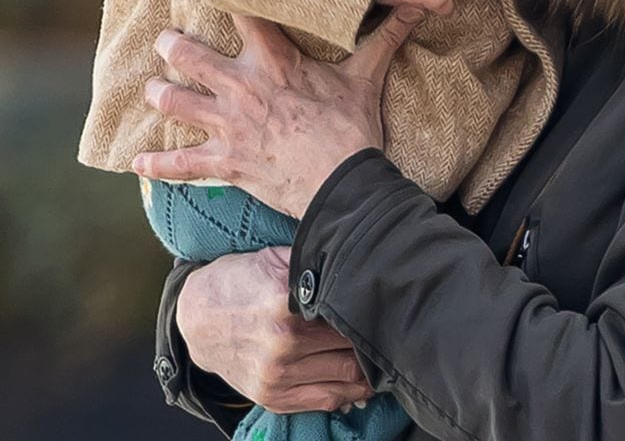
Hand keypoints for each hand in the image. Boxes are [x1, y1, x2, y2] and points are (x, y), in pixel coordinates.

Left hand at [132, 6, 424, 216]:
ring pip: (179, 104)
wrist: (341, 185)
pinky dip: (158, 164)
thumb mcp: (366, 78)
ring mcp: (229, 127)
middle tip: (164, 39)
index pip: (246, 18)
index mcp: (276, 62)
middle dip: (174, 46)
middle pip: (195, 58)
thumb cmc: (352, 128)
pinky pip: (181, 165)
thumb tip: (419, 6)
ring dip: (162, 95)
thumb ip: (386, 38)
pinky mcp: (225, 164)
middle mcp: (244, 89)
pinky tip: (139, 161)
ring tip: (152, 88)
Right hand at [178, 246, 372, 413]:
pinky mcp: (273, 397)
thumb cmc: (241, 280)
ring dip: (371, 367)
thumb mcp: (276, 257)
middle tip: (394, 326)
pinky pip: (327, 400)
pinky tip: (363, 377)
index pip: (350, 312)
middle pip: (355, 346)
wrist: (196, 318)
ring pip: (348, 377)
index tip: (391, 302)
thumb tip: (360, 257)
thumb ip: (316, 260)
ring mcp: (278, 375)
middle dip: (376, 337)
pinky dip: (351, 391)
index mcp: (287, 305)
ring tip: (384, 351)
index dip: (375, 307)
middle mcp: (285, 345)